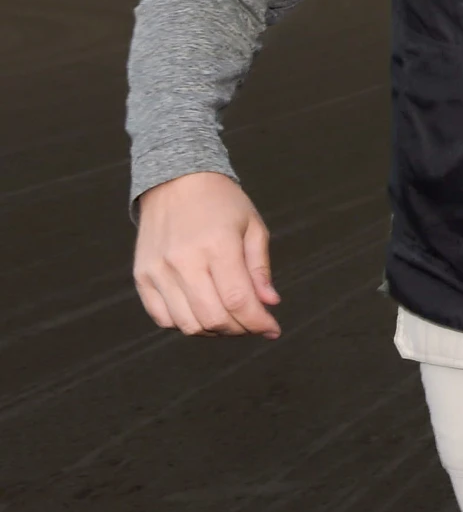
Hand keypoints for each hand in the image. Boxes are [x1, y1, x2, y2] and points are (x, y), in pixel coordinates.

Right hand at [132, 172, 280, 337]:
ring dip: (213, 331)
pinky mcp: (142, 276)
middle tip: (252, 324)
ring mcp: (158, 271)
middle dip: (239, 329)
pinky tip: (202, 311)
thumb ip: (260, 268)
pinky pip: (162, 318)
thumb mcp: (252, 226)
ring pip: (187, 324)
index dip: (258, 322)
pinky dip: (185, 324)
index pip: (238, 300)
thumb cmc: (222, 203)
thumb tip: (270, 303)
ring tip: (229, 318)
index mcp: (217, 246)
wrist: (176, 181)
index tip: (272, 329)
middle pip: (212, 318)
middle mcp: (184, 261)